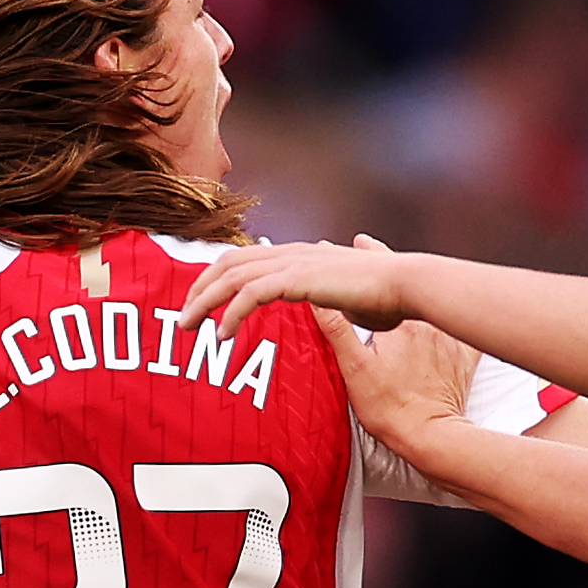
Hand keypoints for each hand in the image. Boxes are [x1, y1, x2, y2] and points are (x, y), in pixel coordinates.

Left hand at [183, 236, 435, 332]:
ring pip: (232, 276)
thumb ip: (328, 297)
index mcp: (299, 255)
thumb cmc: (385, 295)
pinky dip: (231, 313)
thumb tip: (328, 299)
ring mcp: (294, 263)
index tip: (199, 300)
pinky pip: (251, 294)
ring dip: (204, 301)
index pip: (244, 258)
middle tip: (181, 317)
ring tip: (188, 327)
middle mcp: (292, 253)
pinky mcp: (298, 279)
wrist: (406, 285)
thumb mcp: (347, 296)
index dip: (216, 277)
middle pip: (228, 263)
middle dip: (199, 288)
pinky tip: (221, 334)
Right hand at [324, 305, 479, 457]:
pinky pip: (460, 335)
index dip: (370, 313)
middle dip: (396, 319)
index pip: (380, 302)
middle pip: (407, 309)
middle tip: (388, 350)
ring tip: (408, 355)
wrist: (427, 434)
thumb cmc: (389, 407)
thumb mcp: (353, 368)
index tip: (368, 333)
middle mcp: (427, 325)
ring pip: (433, 319)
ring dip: (422, 326)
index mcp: (398, 323)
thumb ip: (337, 329)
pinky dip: (451, 337)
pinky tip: (437, 352)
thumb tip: (320, 301)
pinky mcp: (463, 356)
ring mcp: (449, 340)